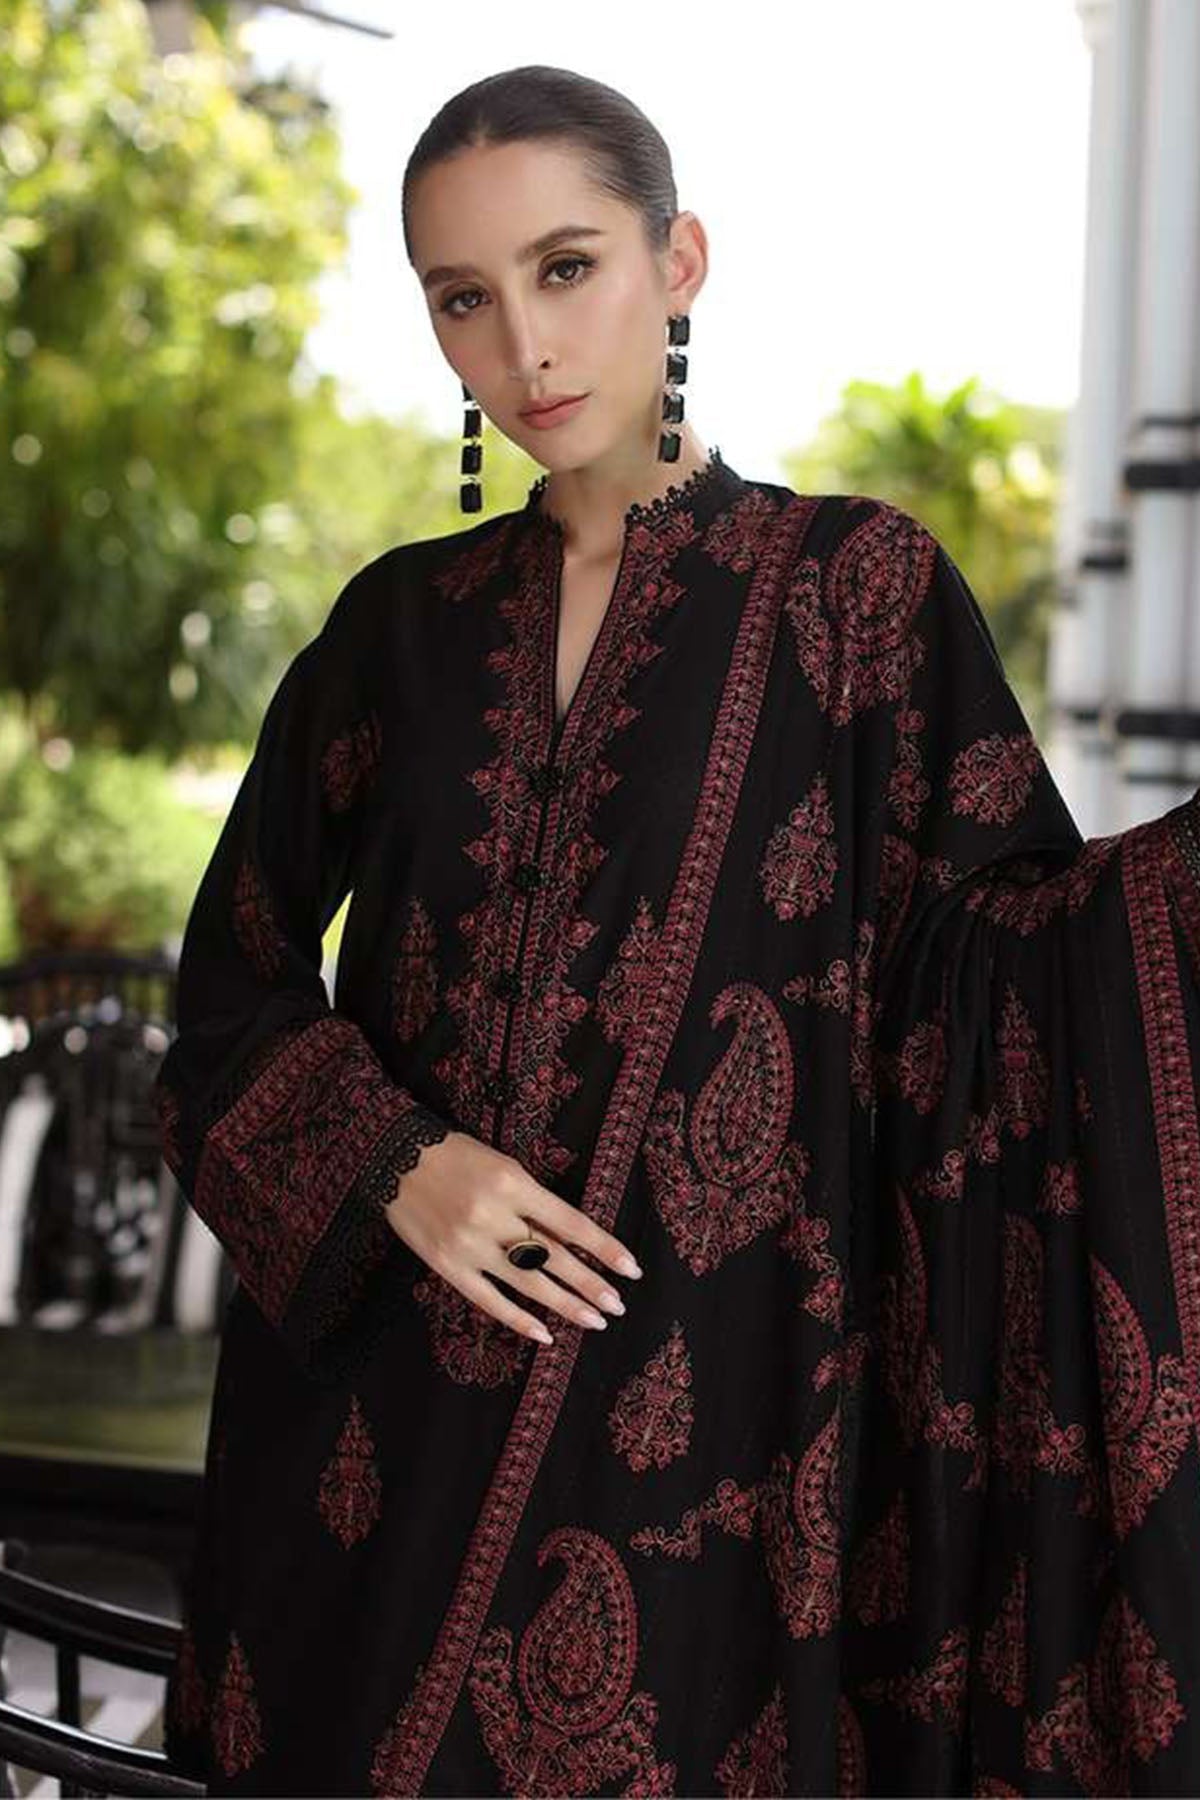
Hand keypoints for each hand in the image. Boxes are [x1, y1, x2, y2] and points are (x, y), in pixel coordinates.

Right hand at [382, 1129, 641, 1343]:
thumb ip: (534, 1201)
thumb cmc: (457, 1156)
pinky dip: (519, 1320)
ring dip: (566, 1305)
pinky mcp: (447, 1266)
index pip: (571, 1224)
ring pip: (528, 1283)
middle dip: (591, 1284)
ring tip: (595, 1320)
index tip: (631, 1269)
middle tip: (619, 1305)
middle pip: (555, 1258)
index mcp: (513, 1183)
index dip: (604, 1249)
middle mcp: (494, 1217)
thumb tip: (572, 1240)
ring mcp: (469, 1245)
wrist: (394, 1157)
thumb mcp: (504, 1165)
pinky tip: (545, 1334)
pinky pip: (489, 1300)